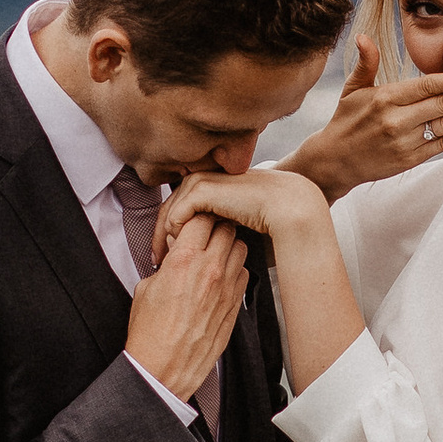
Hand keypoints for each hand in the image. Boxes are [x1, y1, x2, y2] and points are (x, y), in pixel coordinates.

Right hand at [123, 211, 249, 401]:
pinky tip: (219, 277)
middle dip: (213, 225)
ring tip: (212, 254)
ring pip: (240, 247)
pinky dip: (234, 269)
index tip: (188, 223)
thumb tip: (174, 256)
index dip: (194, 216)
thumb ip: (166, 264)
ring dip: (227, 245)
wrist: (164, 369)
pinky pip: (244, 273)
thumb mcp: (146, 287)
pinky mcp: (235, 305)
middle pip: (226, 227)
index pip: (201, 217)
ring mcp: (226, 288)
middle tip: (202, 234)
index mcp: (184, 262)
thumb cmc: (150, 333)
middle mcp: (210, 271)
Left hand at [156, 164, 326, 253]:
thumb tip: (199, 247)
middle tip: (156, 263)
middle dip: (159, 238)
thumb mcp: (232, 220)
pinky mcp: (203, 190)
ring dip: (165, 239)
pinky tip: (183, 252)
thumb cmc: (266, 218)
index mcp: (207, 184)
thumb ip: (215, 224)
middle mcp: (200, 178)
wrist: (286, 207)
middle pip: (166, 210)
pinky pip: (176, 216)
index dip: (166, 233)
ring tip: (166, 261)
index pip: (176, 207)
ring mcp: (201, 181)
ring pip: (168, 213)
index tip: (163, 258)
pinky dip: (176, 235)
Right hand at [288, 37, 442, 199]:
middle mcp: (396, 120)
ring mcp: (404, 142)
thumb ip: (366, 63)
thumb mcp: (352, 89)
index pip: (425, 86)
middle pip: (442, 104)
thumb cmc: (346, 120)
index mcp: (385, 98)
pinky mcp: (409, 159)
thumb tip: (364, 37)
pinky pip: (441, 146)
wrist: (334, 161)